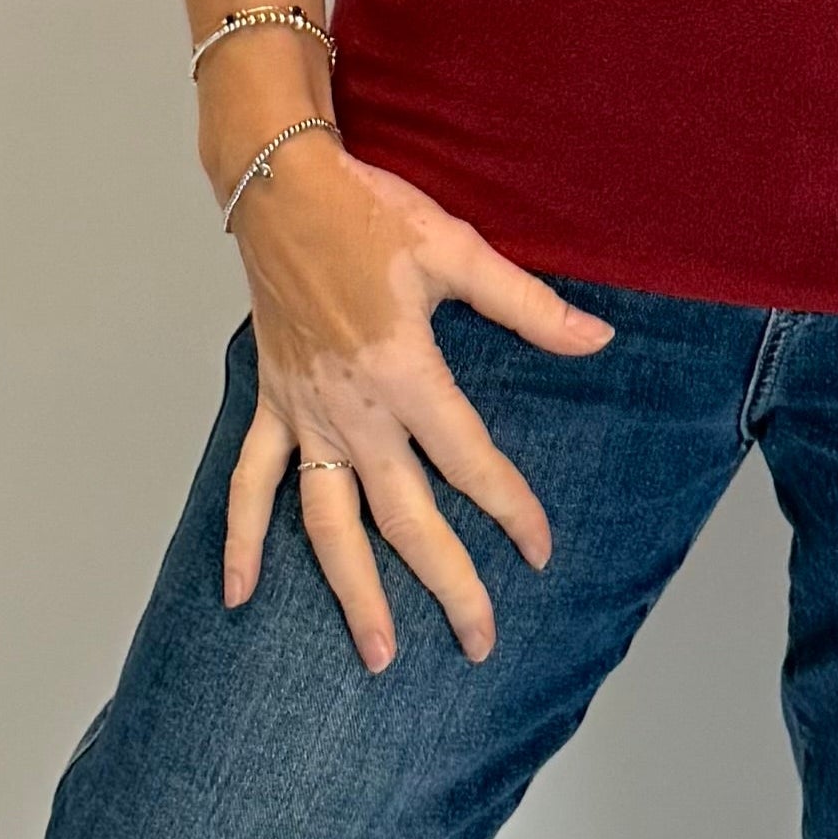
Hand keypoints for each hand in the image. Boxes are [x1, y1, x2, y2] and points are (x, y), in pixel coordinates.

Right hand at [219, 127, 613, 669]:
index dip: (511, 512)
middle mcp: (352, 410)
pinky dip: (240, 539)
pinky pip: (250, 484)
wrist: (280, 187)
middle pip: (405, 519)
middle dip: (447, 585)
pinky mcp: (272, 404)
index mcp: (405, 374)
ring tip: (379, 651)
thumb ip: (529, 306)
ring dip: (353, 591)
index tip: (539, 552)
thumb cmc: (369, 212)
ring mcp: (305, 414)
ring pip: (328, 523)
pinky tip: (240, 594)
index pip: (470, 463)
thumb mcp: (459, 250)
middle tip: (480, 643)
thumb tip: (597, 340)